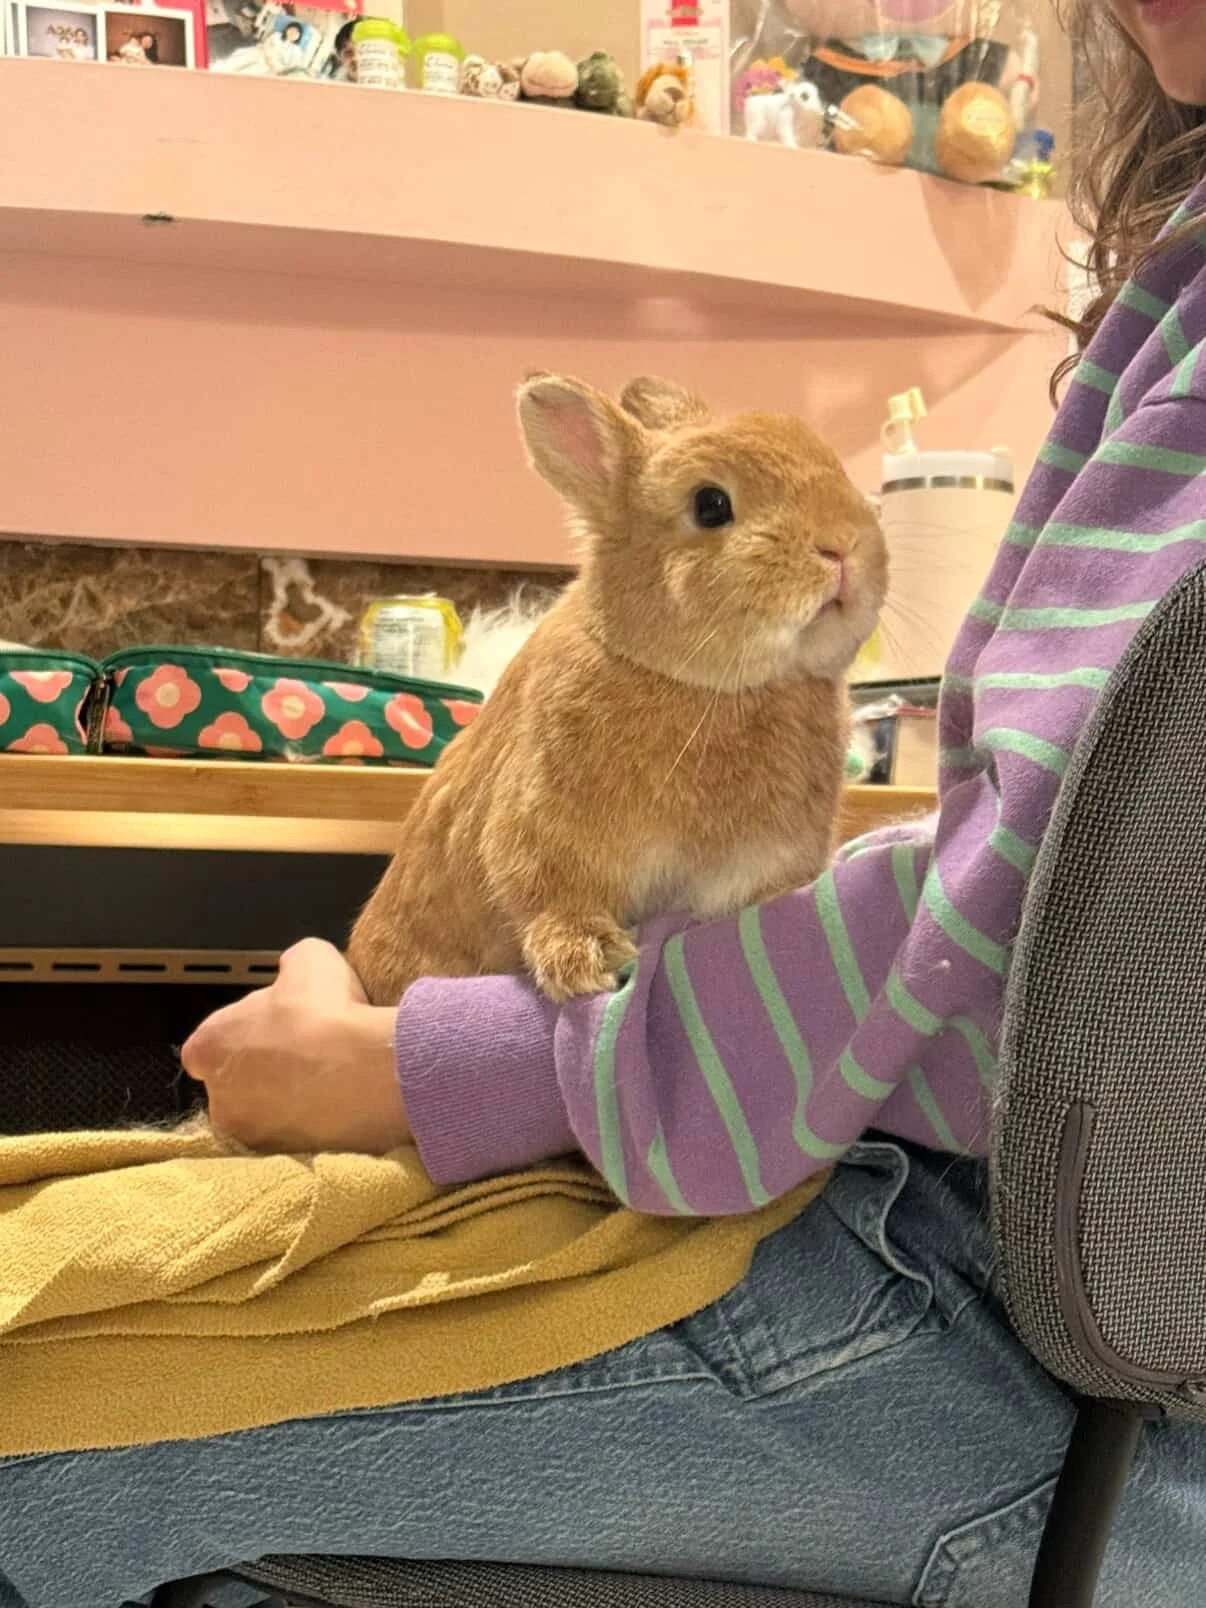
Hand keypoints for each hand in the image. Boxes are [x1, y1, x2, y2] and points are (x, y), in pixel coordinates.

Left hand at [182, 938, 409, 1154]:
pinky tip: (344, 1102)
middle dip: (262, 1072)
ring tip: (331, 1079)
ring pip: (266, 1115)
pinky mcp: (289, 1159)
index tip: (270, 1027)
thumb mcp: (310, 958)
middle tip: (304, 1053)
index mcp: (210, 1045)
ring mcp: (253, 1135)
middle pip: (234, 1084)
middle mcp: (220, 1098)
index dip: (239, 1034)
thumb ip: (290, 966)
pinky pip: (299, 1138)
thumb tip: (294, 973)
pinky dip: (316, 1123)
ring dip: (290, 1100)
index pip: (206, 1045)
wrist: (367, 1070)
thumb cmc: (327, 1012)